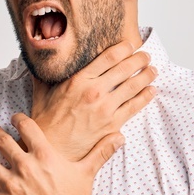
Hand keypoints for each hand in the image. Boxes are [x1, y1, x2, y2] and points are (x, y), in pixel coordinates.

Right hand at [31, 40, 156, 160]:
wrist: (52, 150)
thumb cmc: (46, 123)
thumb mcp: (42, 93)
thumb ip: (44, 74)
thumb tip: (40, 59)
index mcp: (79, 81)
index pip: (108, 57)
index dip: (124, 48)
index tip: (131, 44)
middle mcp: (94, 92)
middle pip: (125, 69)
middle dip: (139, 59)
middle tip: (146, 55)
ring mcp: (106, 109)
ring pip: (133, 86)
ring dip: (146, 76)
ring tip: (152, 70)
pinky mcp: (112, 125)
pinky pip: (134, 107)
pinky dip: (146, 97)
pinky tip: (151, 90)